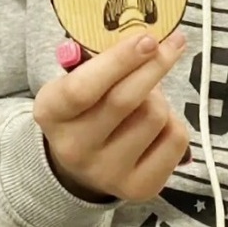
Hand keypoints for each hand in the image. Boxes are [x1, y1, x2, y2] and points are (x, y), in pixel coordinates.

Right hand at [34, 31, 189, 203]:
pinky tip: (157, 122)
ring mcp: (108, 172)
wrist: (78, 165)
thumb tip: (141, 39)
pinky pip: (176, 140)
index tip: (147, 38)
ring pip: (155, 116)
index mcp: (51, 114)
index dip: (119, 61)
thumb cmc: (81, 109)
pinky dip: (174, 121)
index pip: (83, 88)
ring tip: (148, 95)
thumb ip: (96, 60)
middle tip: (171, 43)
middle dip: (154, 65)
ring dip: (159, 96)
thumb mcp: (71, 81)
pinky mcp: (139, 188)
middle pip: (126, 100)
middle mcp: (75, 149)